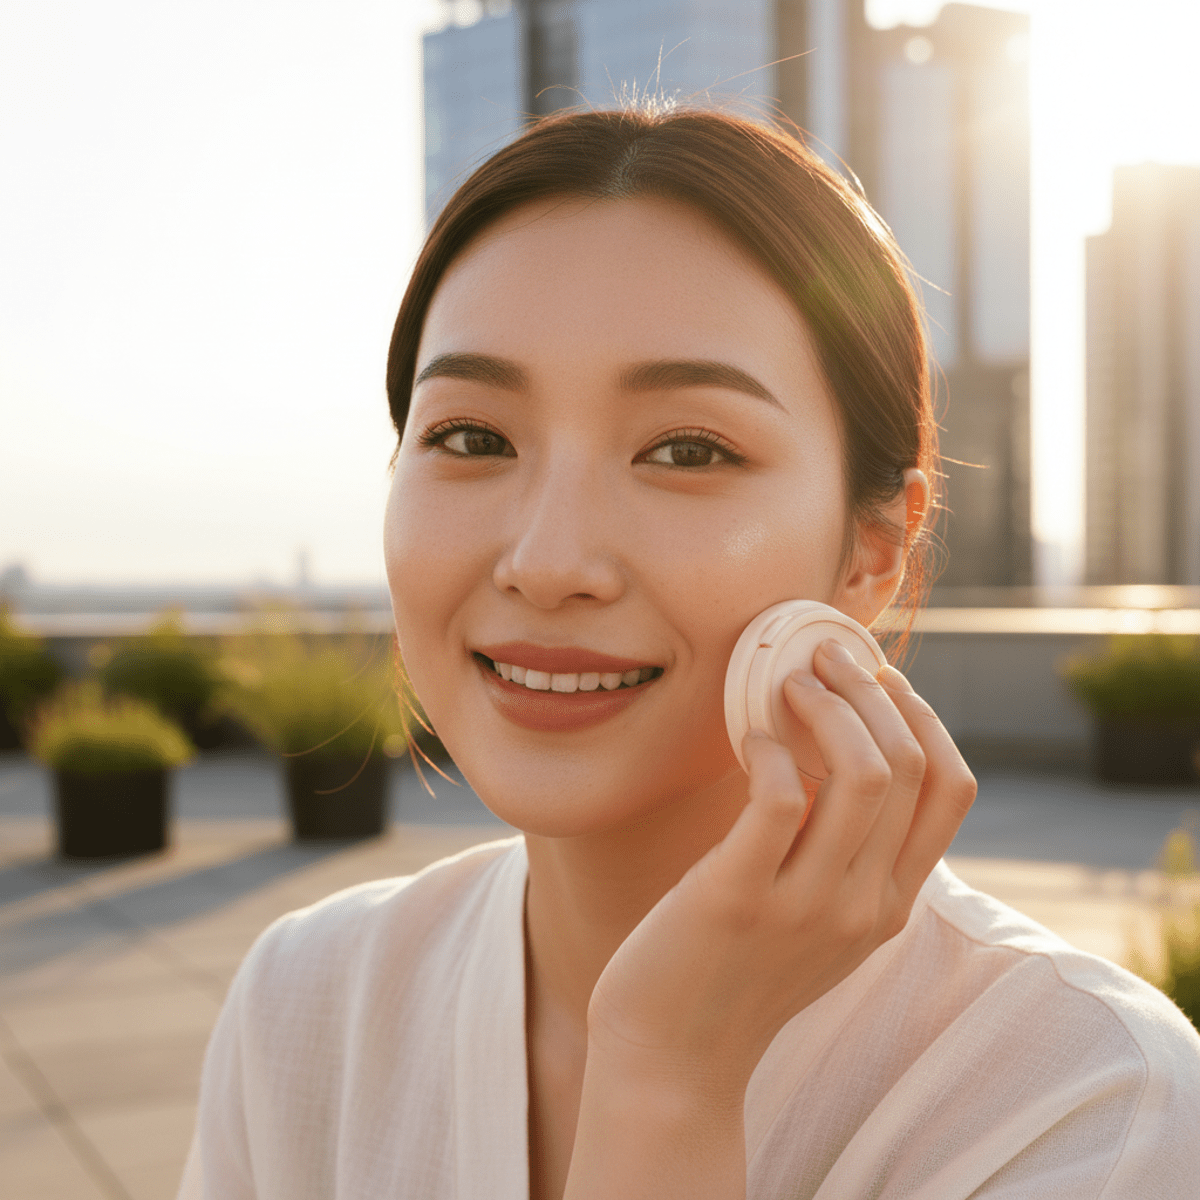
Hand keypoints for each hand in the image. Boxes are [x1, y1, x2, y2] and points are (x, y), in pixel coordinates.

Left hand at [581, 639, 975, 1121]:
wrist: (675, 1056)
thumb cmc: (739, 968)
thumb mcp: (820, 918)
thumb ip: (847, 853)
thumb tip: (845, 750)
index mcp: (894, 903)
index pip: (952, 788)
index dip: (924, 718)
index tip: (880, 680)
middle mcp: (866, 904)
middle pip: (909, 767)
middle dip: (871, 691)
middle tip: (826, 656)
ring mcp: (807, 905)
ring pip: (862, 774)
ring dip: (826, 706)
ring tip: (788, 681)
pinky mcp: (739, 897)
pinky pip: (779, 796)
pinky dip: (769, 749)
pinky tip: (748, 740)